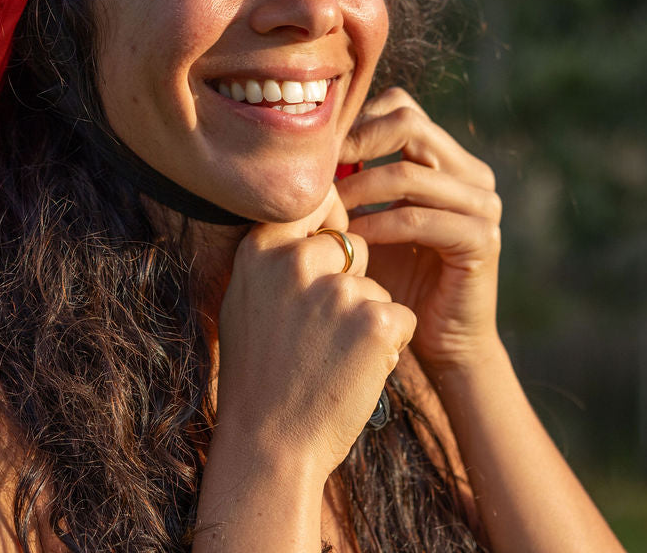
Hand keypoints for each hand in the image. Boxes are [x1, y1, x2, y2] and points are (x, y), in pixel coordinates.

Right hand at [213, 187, 416, 481]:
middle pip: (353, 247)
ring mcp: (338, 290)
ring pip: (378, 287)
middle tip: (322, 331)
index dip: (330, 228)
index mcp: (262, 247)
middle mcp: (297, 260)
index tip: (329, 256)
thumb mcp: (245, 298)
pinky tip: (356, 370)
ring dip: (369, 318)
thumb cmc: (257, 372)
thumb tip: (304, 218)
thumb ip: (273, 254)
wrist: (269, 444)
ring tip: (332, 358)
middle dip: (351, 280)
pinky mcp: (376, 321)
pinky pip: (400, 317)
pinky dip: (389, 344)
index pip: (315, 202)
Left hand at [338, 88, 501, 374]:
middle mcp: (472, 172)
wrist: (440, 342)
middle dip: (353, 146)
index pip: (399, 107)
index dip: (354, 123)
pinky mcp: (482, 239)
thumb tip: (302, 143)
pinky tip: (351, 240)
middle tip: (317, 174)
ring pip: (407, 173)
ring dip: (356, 191)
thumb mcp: (368, 216)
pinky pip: (416, 218)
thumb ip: (350, 177)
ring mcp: (483, 204)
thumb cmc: (392, 277)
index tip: (316, 153)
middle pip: (407, 124)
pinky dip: (376, 226)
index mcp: (448, 158)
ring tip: (326, 213)